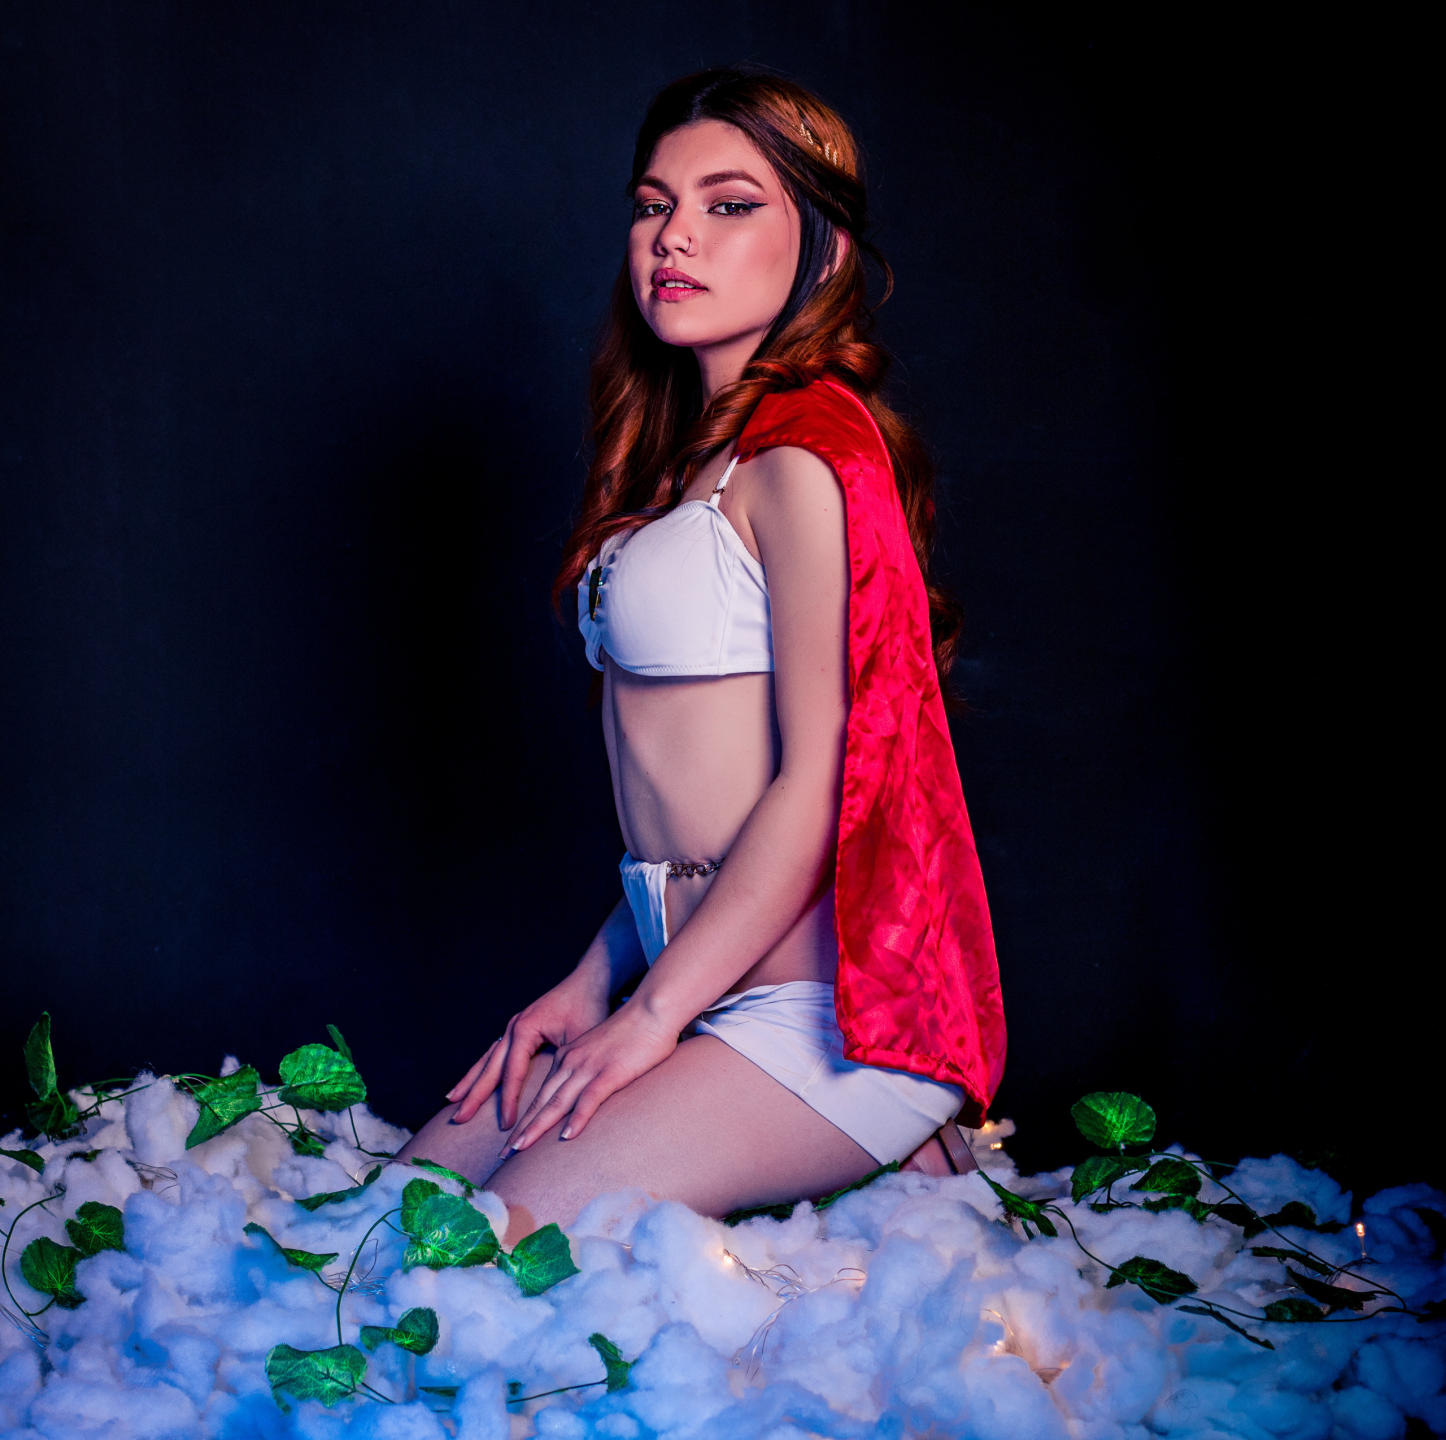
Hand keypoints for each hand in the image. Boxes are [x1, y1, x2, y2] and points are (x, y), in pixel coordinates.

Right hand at [446, 972, 609, 1127]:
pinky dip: (481, 1069)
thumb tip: (560, 1098)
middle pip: (491, 1066)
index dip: (509, 1100)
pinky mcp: (519, 1029)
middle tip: (458, 1119)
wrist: (591, 981)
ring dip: (470, 1081)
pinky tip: (471, 1082)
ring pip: (487, 1059)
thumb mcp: (580, 1039)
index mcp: (526, 1029)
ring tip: (451, 1100)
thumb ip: (566, 1066)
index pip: (513, 1072)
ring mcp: (514, 1027)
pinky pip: (495, 1054)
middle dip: (474, 1094)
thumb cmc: (589, 1009)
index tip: (506, 1125)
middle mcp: (514, 1027)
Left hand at [506, 1001, 679, 1151]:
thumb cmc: (634, 1031)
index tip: (512, 1140)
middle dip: (521, 1129)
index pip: (540, 1093)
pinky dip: (578, 1118)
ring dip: (536, 1127)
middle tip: (503, 1154)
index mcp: (568, 1056)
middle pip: (541, 1101)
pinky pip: (589, 1098)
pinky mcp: (610, 1072)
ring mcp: (589, 1067)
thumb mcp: (602, 1051)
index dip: (524, 1118)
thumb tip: (587, 1092)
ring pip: (556, 1101)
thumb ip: (591, 1070)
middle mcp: (572, 1062)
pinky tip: (568, 1136)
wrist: (652, 1008)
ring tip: (519, 1149)